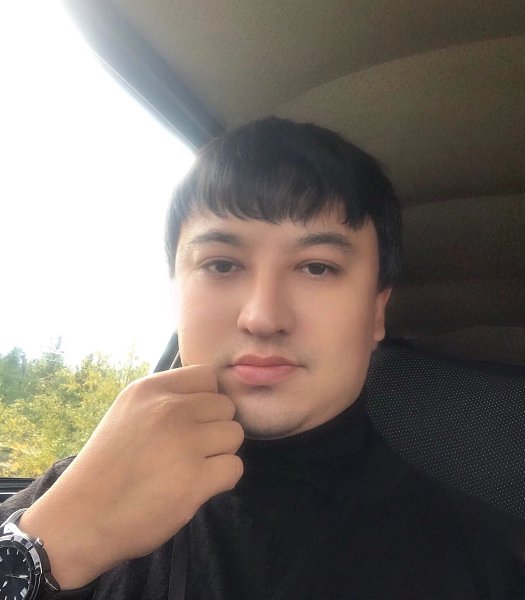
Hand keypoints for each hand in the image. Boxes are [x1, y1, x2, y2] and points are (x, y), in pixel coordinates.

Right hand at [19, 365, 243, 588]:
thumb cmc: (106, 467)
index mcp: (150, 389)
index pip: (208, 376)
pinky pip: (234, 468)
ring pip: (235, 435)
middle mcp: (170, 409)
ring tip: (191, 468)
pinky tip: (196, 487)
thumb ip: (166, 400)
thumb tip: (211, 397)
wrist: (80, 519)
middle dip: (215, 428)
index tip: (192, 421)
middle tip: (191, 450)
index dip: (207, 399)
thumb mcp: (128, 412)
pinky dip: (222, 480)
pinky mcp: (195, 480)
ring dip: (220, 453)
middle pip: (226, 406)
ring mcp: (184, 443)